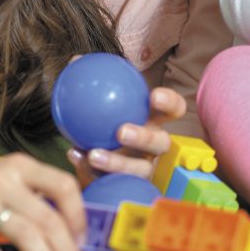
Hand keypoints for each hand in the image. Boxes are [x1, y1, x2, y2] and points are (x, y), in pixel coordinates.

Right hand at [0, 154, 84, 250]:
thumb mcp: (7, 176)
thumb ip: (36, 191)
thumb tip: (71, 223)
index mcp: (20, 166)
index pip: (63, 186)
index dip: (79, 215)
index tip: (82, 238)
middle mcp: (2, 180)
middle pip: (48, 218)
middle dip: (67, 248)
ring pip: (27, 235)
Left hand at [67, 86, 186, 185]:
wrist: (91, 161)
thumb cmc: (103, 126)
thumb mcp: (101, 106)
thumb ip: (92, 85)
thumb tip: (76, 62)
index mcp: (155, 121)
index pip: (174, 110)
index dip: (170, 103)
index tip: (153, 96)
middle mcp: (156, 147)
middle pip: (161, 142)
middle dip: (144, 137)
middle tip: (121, 131)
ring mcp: (144, 170)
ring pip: (139, 170)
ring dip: (117, 162)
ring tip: (94, 154)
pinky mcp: (126, 189)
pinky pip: (110, 182)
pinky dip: (89, 170)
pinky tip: (75, 156)